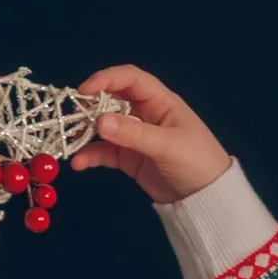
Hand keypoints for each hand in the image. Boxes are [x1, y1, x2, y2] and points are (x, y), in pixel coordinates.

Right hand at [70, 67, 233, 206]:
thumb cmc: (198, 162)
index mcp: (161, 102)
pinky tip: (79, 163)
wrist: (208, 200)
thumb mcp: (167, 146)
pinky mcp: (130, 159)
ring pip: (105, 127)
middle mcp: (145, 114)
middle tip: (70, 116)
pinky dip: (92, 155)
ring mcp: (136, 137)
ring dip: (86, 132)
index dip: (107, 79)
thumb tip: (100, 122)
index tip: (84, 91)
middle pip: (112, 100)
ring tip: (69, 141)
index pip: (130, 79)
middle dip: (90, 106)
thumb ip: (134, 134)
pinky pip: (106, 152)